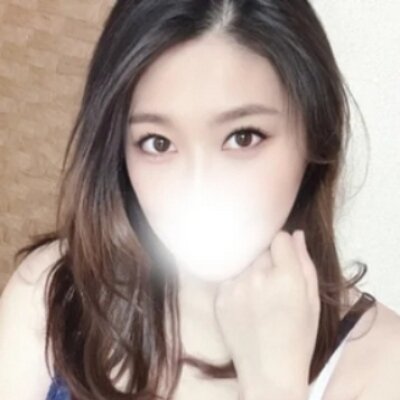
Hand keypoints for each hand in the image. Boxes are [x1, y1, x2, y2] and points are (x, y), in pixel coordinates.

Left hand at [214, 230, 319, 399]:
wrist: (268, 371)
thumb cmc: (298, 337)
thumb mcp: (312, 301)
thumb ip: (305, 262)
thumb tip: (296, 233)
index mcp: (286, 278)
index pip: (279, 238)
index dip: (284, 249)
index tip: (285, 261)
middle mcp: (257, 278)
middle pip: (260, 250)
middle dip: (268, 261)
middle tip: (273, 284)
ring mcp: (235, 287)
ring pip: (244, 262)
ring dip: (251, 271)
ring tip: (259, 296)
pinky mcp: (219, 297)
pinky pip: (230, 277)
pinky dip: (238, 284)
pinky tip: (246, 304)